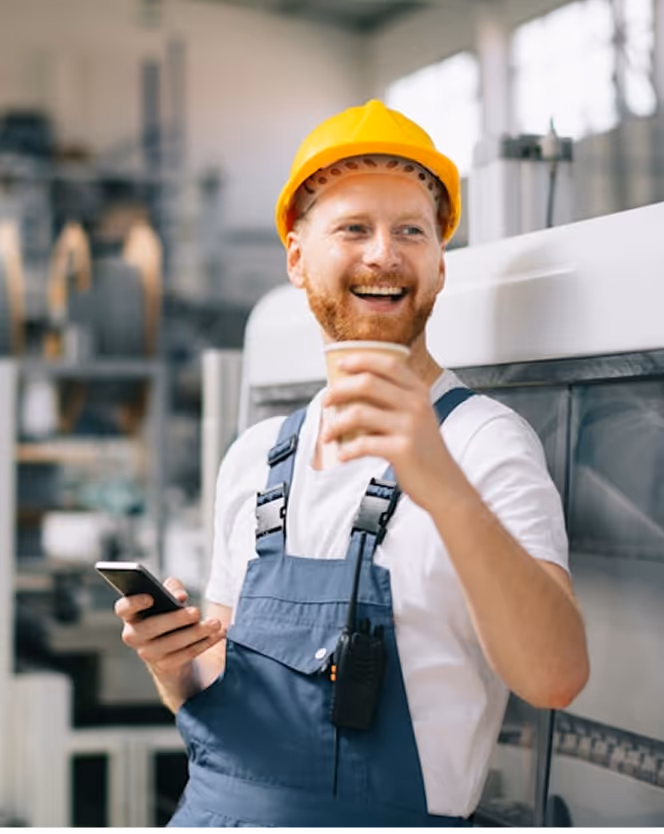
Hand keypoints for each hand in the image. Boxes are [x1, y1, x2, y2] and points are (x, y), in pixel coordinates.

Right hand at [115, 577, 224, 677]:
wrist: (172, 650)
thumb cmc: (168, 615)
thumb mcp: (169, 598)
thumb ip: (172, 589)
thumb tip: (179, 596)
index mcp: (132, 615)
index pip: (123, 608)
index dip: (134, 603)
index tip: (151, 597)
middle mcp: (134, 636)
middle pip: (150, 628)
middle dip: (174, 619)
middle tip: (196, 611)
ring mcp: (148, 654)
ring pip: (171, 644)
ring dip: (196, 633)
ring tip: (215, 623)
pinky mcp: (165, 667)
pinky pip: (185, 655)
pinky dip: (204, 643)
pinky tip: (219, 634)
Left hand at [321, 352, 459, 512]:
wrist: (444, 485)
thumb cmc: (423, 451)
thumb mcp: (416, 418)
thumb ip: (393, 401)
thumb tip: (351, 392)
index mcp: (418, 392)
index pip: (388, 364)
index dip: (361, 360)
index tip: (341, 364)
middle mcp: (416, 405)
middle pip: (367, 383)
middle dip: (339, 390)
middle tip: (326, 402)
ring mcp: (410, 427)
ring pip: (359, 413)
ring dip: (335, 424)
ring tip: (327, 434)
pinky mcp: (402, 450)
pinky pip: (363, 444)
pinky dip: (347, 450)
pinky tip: (342, 455)